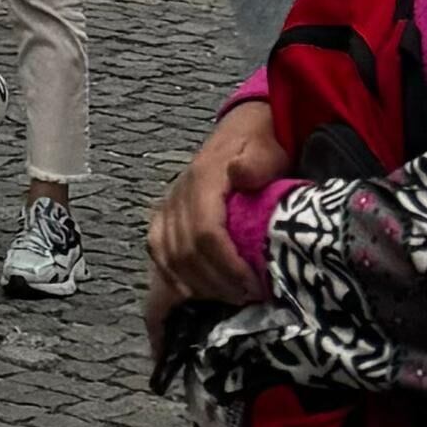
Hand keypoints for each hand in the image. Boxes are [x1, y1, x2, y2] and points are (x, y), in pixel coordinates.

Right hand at [148, 101, 282, 335]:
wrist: (245, 127)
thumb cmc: (262, 141)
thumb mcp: (268, 144)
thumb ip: (258, 160)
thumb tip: (241, 173)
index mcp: (203, 179)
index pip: (205, 232)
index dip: (226, 265)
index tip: (252, 286)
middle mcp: (178, 195)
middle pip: (184, 251)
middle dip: (215, 282)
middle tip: (247, 299)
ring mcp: (168, 206)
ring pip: (167, 256)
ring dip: (195, 284)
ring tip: (227, 299)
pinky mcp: (166, 216)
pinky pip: (157, 252)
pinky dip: (169, 277)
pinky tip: (189, 295)